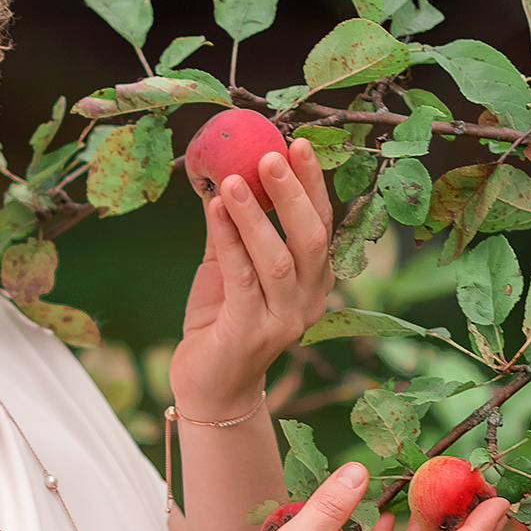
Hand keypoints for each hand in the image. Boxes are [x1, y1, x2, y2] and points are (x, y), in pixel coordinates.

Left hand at [170, 137, 332, 417]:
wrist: (209, 387)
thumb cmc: (220, 322)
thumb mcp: (228, 268)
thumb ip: (232, 229)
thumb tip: (224, 173)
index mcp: (312, 281)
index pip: (321, 225)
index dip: (312, 184)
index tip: (297, 143)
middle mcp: (307, 301)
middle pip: (311, 239)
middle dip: (294, 193)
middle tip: (271, 155)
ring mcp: (282, 321)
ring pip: (277, 260)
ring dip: (255, 216)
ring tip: (231, 181)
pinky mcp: (249, 334)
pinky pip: (240, 279)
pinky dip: (227, 241)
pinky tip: (212, 211)